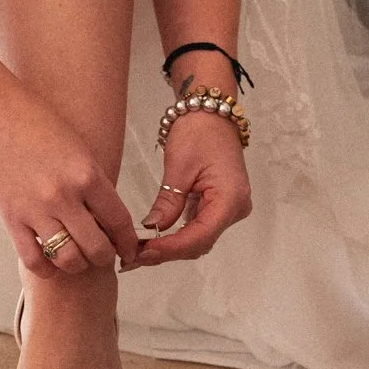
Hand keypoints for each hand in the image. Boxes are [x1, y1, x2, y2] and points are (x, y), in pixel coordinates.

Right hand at [0, 95, 140, 281]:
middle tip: (101, 253)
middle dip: (105, 257)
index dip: (127, 243)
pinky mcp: (12, 218)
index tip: (128, 250)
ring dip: (78, 264)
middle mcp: (64, 195)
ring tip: (77, 256)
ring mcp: (37, 210)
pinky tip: (50, 260)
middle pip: (97, 249)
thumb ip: (94, 187)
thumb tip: (109, 223)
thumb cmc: (41, 129)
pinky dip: (47, 268)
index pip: (119, 222)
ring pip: (69, 260)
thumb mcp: (80, 151)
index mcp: (87, 175)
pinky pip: (34, 260)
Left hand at [132, 111, 251, 267]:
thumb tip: (152, 230)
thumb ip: (168, 202)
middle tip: (133, 257)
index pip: (200, 236)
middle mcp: (235, 209)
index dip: (171, 248)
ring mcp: (229, 209)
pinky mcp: (219, 205)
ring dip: (171, 246)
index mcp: (230, 199)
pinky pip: (198, 226)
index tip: (142, 253)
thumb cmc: (197, 132)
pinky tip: (155, 239)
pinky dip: (177, 234)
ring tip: (139, 251)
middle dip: (168, 251)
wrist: (210, 111)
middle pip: (200, 241)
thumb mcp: (179, 166)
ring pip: (199, 238)